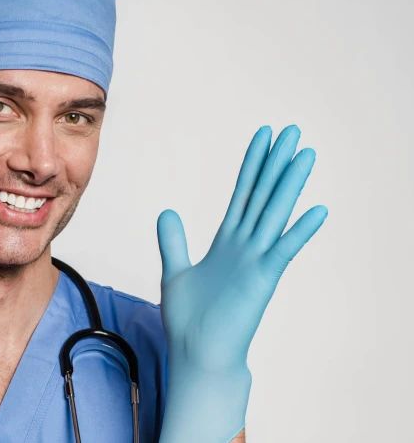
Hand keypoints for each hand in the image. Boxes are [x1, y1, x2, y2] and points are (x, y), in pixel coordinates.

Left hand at [157, 124, 327, 441]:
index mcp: (227, 242)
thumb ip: (174, 241)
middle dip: (276, 163)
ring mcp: (256, 262)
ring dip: (291, 185)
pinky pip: (282, 252)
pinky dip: (299, 232)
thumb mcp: (176, 270)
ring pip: (275, 214)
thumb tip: (167, 211)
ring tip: (307, 155)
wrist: (197, 354)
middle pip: (263, 196)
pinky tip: (317, 211)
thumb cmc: (190, 319)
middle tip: (293, 131)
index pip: (243, 194)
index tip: (264, 137)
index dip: (253, 165)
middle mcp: (245, 247)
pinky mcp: (261, 282)